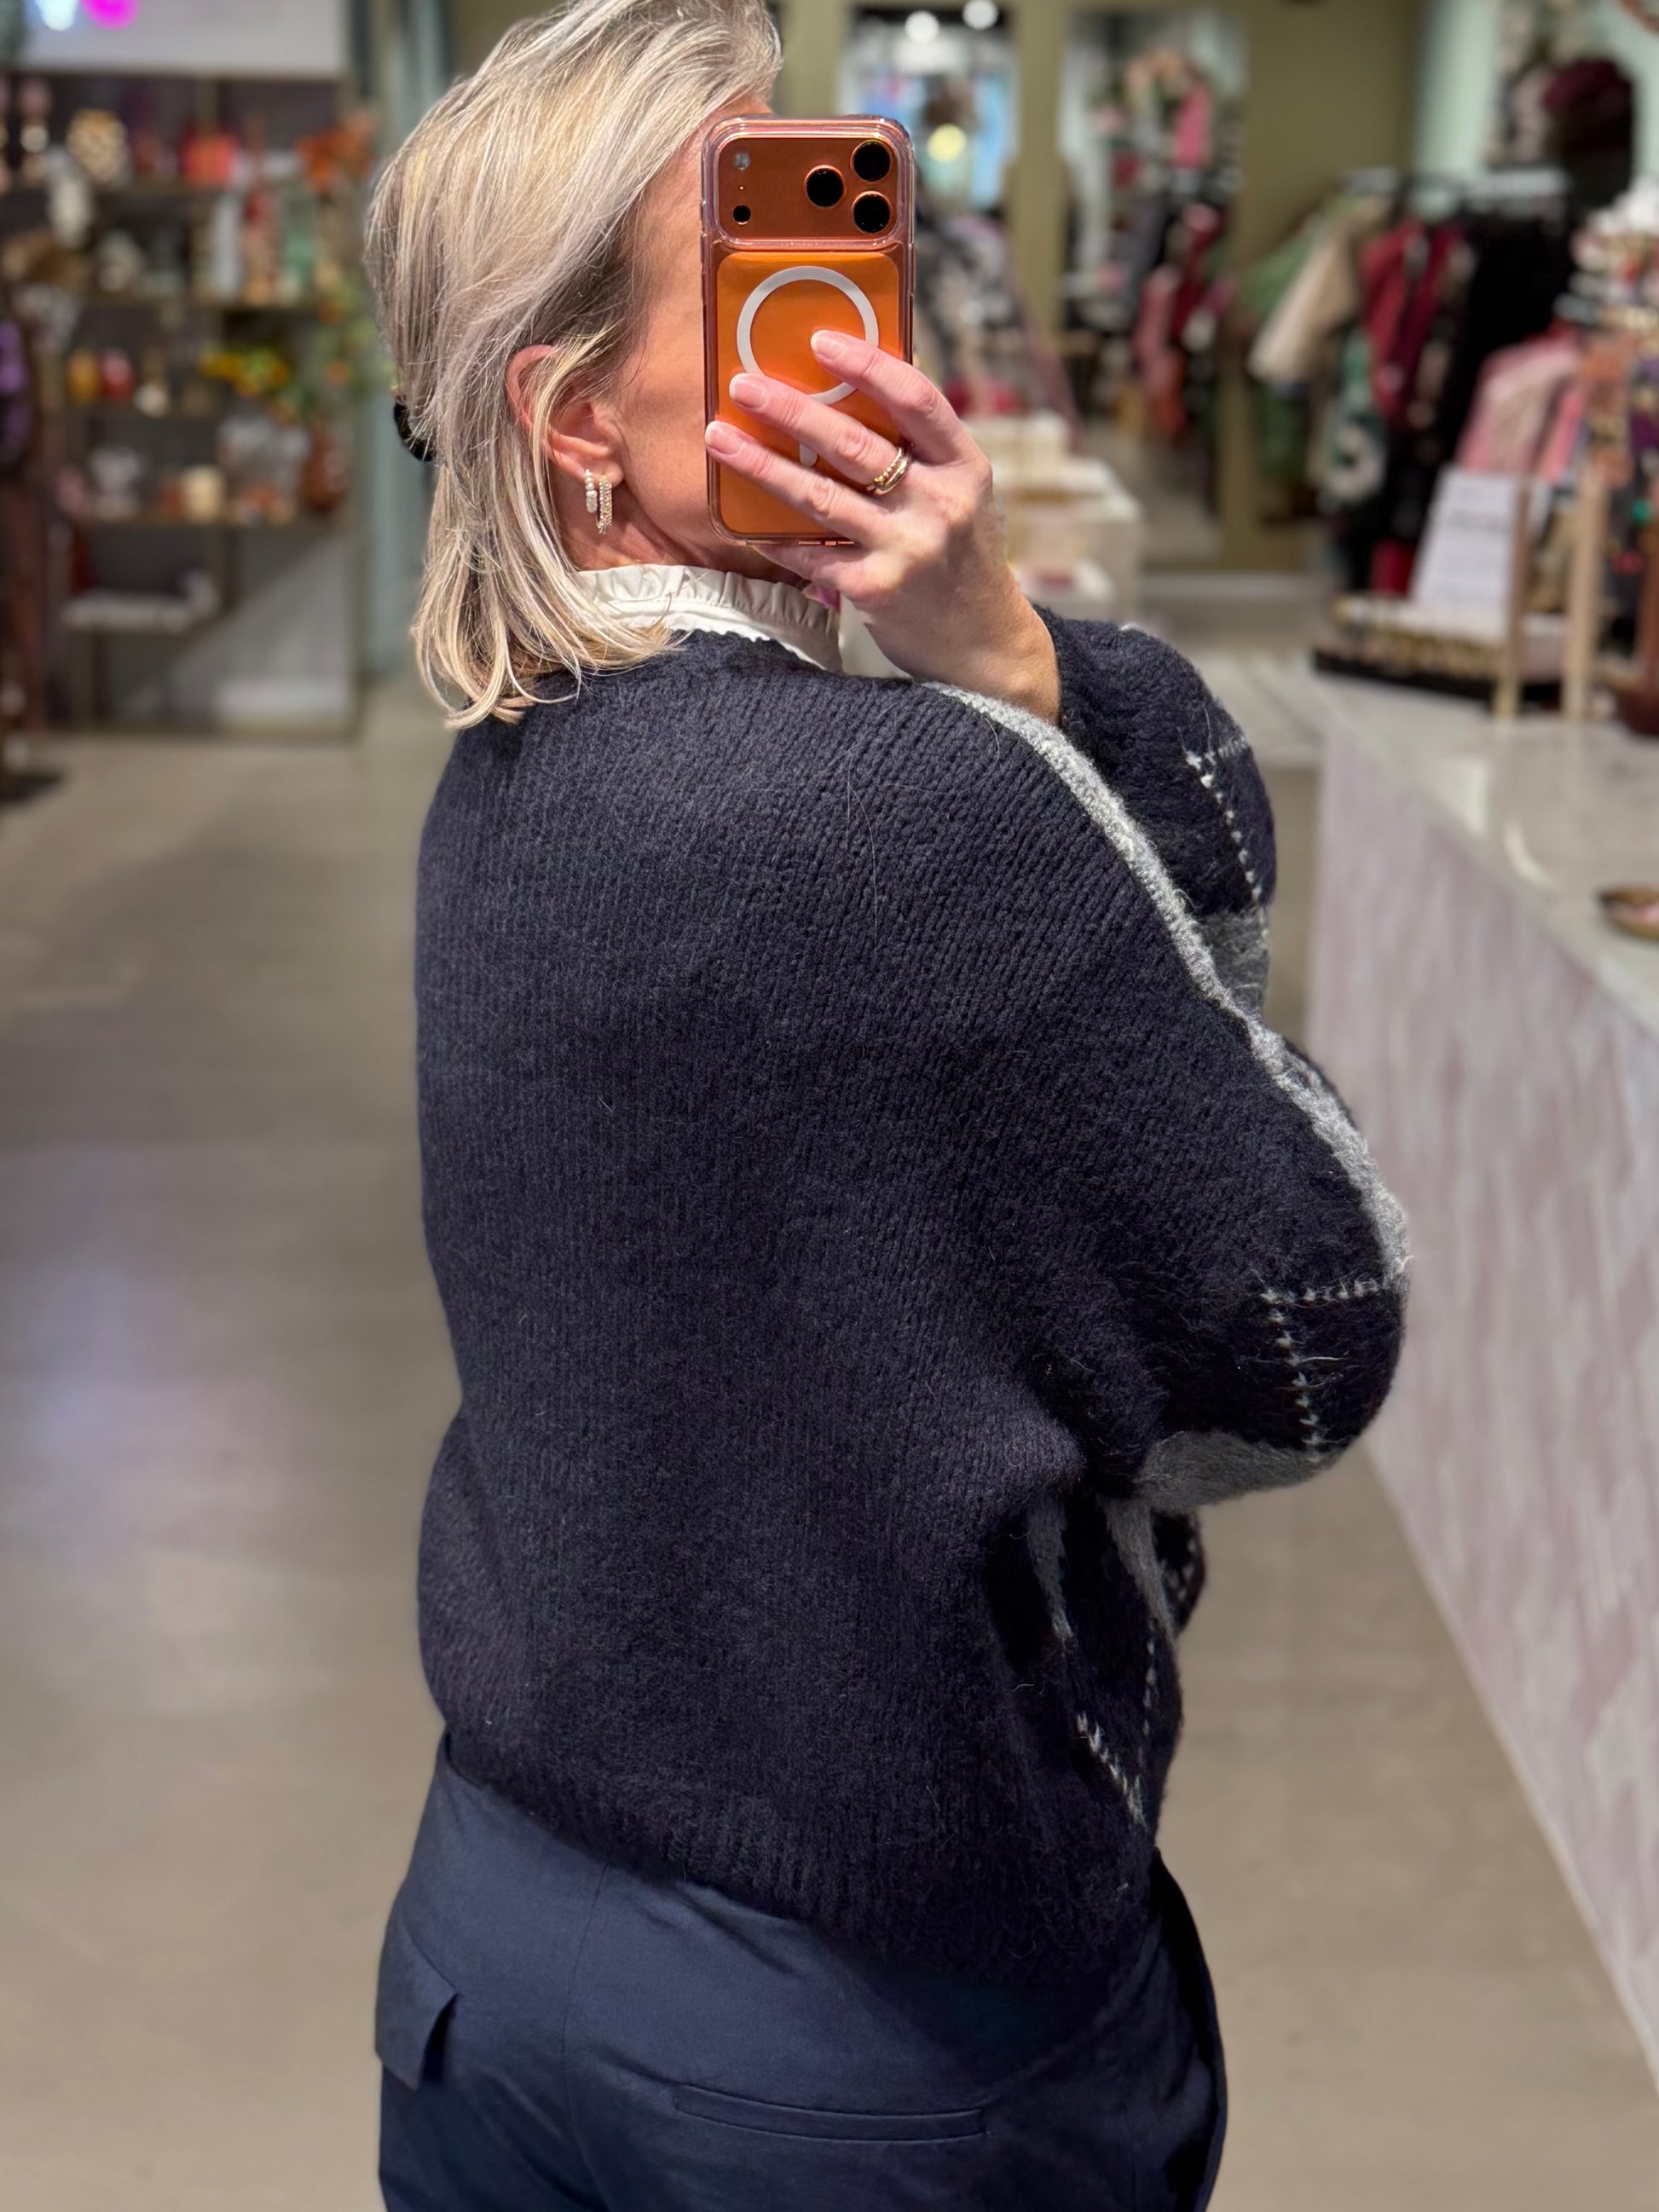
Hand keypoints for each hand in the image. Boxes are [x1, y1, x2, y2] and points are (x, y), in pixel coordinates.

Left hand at [704, 332, 1059, 721]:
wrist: (984, 645)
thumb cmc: (961, 557)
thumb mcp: (962, 495)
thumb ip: (922, 452)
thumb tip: (858, 386)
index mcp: (964, 468)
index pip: (917, 401)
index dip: (868, 366)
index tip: (821, 341)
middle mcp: (939, 505)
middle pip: (855, 445)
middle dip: (793, 410)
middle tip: (744, 384)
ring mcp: (907, 549)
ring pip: (821, 497)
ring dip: (763, 465)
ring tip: (720, 437)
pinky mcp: (877, 590)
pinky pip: (812, 554)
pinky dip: (775, 537)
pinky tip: (740, 521)